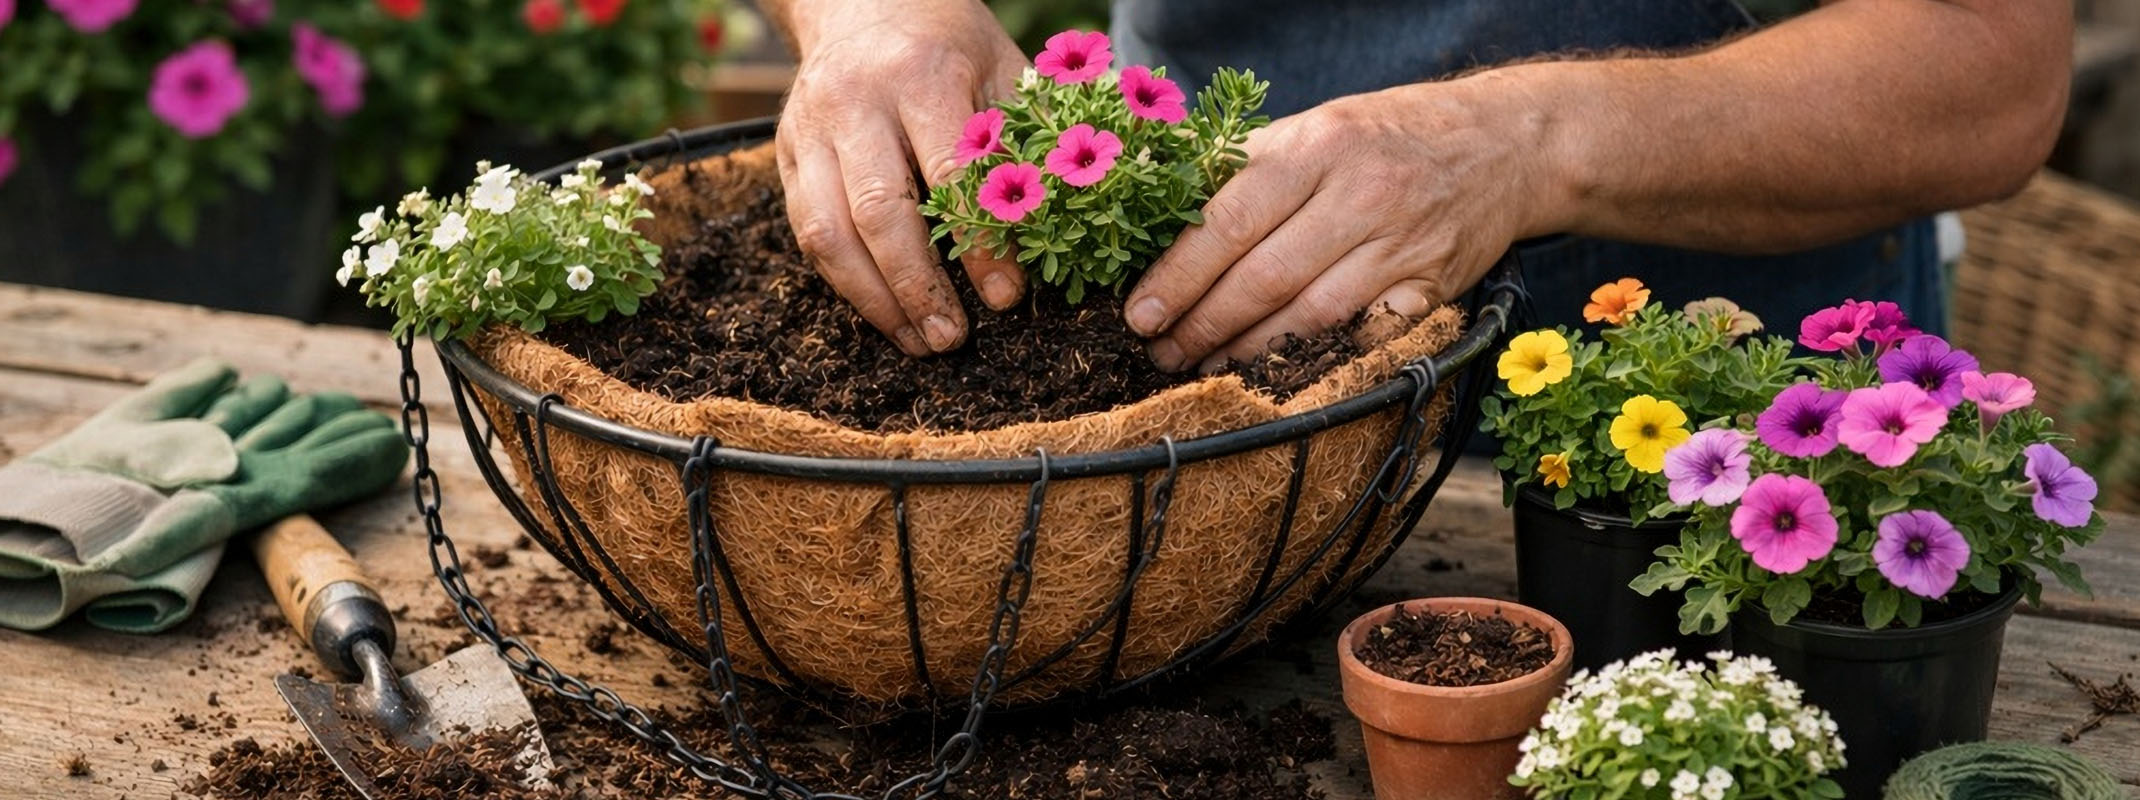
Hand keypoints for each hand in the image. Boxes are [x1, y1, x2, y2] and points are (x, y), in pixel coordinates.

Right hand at [771, 0, 1029, 355]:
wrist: (862, 1)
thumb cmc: (949, 44)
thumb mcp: (1001, 70)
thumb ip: (1024, 141)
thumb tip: (1060, 228)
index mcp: (919, 76)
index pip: (949, 176)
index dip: (978, 245)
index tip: (1007, 299)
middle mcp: (854, 102)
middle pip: (878, 212)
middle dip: (917, 287)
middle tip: (952, 340)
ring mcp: (810, 129)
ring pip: (828, 232)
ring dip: (874, 300)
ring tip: (918, 341)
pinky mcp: (786, 153)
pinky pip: (807, 231)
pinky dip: (846, 282)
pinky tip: (886, 312)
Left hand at [1123, 78, 1570, 371]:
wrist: (1505, 143)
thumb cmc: (1389, 136)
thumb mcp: (1318, 126)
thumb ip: (1247, 165)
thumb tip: (1165, 210)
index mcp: (1318, 146)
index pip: (1229, 220)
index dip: (1180, 275)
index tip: (1141, 313)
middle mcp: (1361, 195)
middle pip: (1263, 278)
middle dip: (1203, 325)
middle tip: (1160, 353)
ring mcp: (1401, 246)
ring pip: (1309, 318)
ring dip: (1247, 353)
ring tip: (1204, 367)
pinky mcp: (1432, 287)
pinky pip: (1364, 337)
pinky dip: (1317, 362)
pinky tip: (1277, 377)